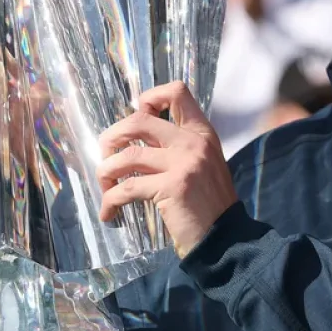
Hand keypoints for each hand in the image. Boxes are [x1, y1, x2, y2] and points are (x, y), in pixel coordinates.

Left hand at [97, 81, 237, 257]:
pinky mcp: (172, 187)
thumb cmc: (210, 206)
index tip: (136, 120)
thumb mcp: (204, 165)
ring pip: (126, 156)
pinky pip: (126, 189)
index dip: (149, 98)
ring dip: (105, 172)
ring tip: (105, 188)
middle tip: (106, 158)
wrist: (227, 238)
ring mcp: (183, 163)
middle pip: (138, 120)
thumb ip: (180, 148)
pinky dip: (110, 201)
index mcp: (202, 133)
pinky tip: (109, 214)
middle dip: (112, 137)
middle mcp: (193, 142)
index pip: (177, 92)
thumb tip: (137, 142)